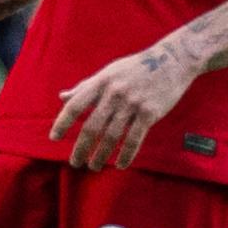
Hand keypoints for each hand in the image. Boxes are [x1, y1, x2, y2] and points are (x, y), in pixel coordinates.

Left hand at [49, 42, 200, 168]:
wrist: (173, 60)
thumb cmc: (137, 67)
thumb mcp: (109, 72)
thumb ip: (86, 86)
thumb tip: (62, 97)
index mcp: (101, 82)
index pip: (75, 105)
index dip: (62, 123)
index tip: (54, 138)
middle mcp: (114, 93)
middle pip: (92, 126)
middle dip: (81, 148)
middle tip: (75, 162)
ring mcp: (133, 104)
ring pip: (111, 136)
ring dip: (101, 155)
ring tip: (94, 166)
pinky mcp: (150, 113)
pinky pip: (135, 139)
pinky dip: (126, 154)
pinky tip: (120, 165)